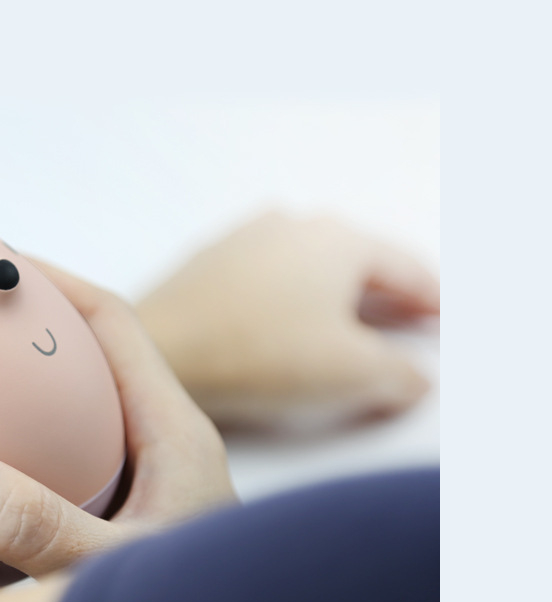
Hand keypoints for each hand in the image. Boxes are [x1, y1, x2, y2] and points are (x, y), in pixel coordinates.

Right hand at [0, 263, 235, 578]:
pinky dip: (17, 442)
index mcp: (174, 434)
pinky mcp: (120, 519)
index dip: (52, 278)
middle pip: (89, 355)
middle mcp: (160, 448)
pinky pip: (62, 458)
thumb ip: (31, 525)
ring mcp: (140, 485)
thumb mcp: (108, 574)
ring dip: (19, 383)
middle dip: (25, 321)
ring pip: (75, 409)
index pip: (114, 324)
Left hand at [136, 210, 439, 428]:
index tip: (445, 321)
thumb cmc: (260, 356)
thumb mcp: (353, 374)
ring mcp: (244, 238)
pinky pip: (269, 279)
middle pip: (358, 261)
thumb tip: (416, 376)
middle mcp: (292, 224)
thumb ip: (402, 375)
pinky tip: (287, 325)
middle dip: (387, 294)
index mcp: (339, 238)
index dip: (432, 299)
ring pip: (310, 266)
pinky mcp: (207, 262)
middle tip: (409, 323)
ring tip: (351, 327)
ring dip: (337, 294)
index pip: (405, 268)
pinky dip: (293, 299)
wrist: (158, 350)